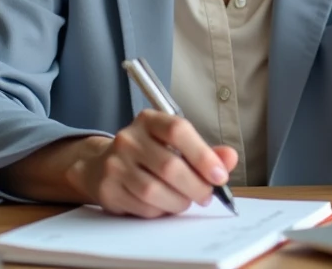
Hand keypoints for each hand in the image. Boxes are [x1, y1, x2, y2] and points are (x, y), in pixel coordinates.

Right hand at [68, 110, 237, 217]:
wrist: (102, 166)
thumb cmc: (149, 154)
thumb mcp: (176, 145)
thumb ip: (205, 152)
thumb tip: (229, 159)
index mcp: (149, 120)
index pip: (178, 131)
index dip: (203, 155)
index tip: (220, 176)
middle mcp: (129, 138)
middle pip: (169, 166)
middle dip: (196, 186)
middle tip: (207, 195)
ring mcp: (115, 164)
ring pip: (154, 191)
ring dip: (179, 202)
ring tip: (186, 201)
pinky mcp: (108, 189)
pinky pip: (142, 207)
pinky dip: (160, 211)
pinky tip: (165, 205)